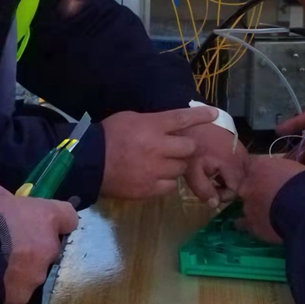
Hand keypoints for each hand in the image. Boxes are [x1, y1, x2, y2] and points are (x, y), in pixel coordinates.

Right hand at [0, 193, 77, 303]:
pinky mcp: (23, 295)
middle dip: (33, 247)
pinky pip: (18, 289)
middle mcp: (49, 245)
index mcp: (46, 216)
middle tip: (8, 245)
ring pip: (34, 270)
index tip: (42, 223)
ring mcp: (37, 273)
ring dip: (21, 267)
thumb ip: (10, 205)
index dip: (55, 220)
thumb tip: (6, 209)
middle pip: (49, 246)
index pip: (68, 217)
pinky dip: (8, 285)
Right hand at [100, 106, 217, 198]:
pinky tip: (155, 176)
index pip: (183, 118)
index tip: (214, 114)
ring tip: (162, 163)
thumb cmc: (109, 135)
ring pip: (182, 169)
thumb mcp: (131, 118)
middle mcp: (158, 147)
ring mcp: (155, 170)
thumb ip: (153, 122)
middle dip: (186, 148)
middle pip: (189, 147)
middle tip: (176, 149)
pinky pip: (170, 185)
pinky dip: (166, 180)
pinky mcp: (150, 189)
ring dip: (176, 165)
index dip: (201, 116)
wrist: (90, 163)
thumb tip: (170, 125)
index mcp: (152, 126)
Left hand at [183, 123, 246, 207]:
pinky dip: (228, 167)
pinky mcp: (237, 141)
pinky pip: (238, 161)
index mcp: (233, 164)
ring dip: (227, 176)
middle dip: (226, 186)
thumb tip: (214, 204)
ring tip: (210, 173)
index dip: (223, 195)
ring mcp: (241, 147)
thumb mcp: (192, 172)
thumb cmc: (189, 147)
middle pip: (241, 180)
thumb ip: (204, 190)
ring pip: (240, 171)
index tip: (210, 191)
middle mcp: (242, 155)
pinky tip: (214, 163)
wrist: (188, 120)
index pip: (236, 189)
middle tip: (209, 183)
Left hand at [237, 155, 304, 243]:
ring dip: (255, 207)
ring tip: (269, 214)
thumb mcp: (293, 167)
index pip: (252, 164)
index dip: (260, 172)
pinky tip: (257, 226)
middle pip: (246, 185)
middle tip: (269, 195)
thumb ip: (281, 170)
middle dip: (256, 189)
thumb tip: (283, 175)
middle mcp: (248, 183)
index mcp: (258, 165)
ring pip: (246, 205)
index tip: (268, 177)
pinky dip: (249, 225)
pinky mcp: (251, 224)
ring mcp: (247, 204)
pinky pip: (243, 224)